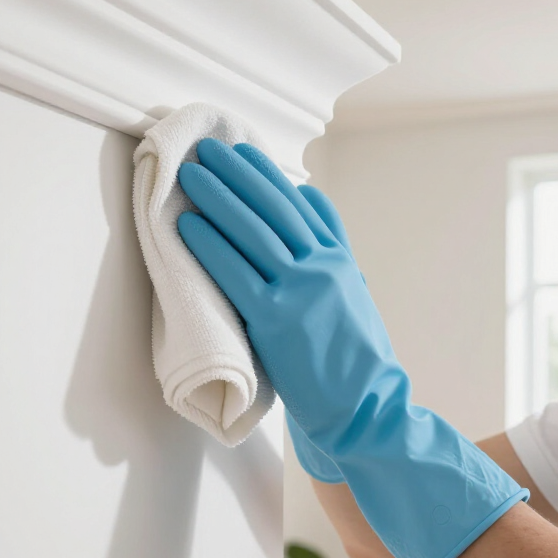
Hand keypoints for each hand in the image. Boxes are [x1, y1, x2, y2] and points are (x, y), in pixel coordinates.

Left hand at [177, 139, 527, 557]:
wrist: (368, 408)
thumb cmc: (354, 357)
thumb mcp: (352, 291)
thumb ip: (332, 244)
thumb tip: (308, 196)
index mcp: (339, 259)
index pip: (299, 204)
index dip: (265, 174)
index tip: (241, 150)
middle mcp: (322, 266)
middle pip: (273, 207)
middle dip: (237, 174)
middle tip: (205, 149)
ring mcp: (301, 292)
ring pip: (254, 232)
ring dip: (219, 197)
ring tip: (191, 173)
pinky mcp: (278, 321)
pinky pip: (237, 273)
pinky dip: (211, 245)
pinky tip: (190, 225)